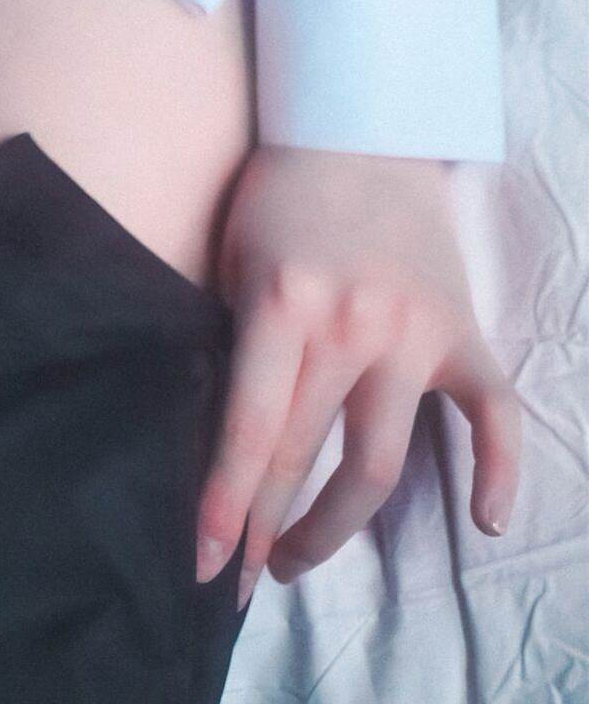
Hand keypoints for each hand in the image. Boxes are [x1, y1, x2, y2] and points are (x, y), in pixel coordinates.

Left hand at [195, 143, 519, 607]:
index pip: (252, 429)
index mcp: (283, 303)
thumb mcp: (232, 258)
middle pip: (309, 456)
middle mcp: (353, 325)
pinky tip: (483, 522)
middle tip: (243, 575)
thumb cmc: (278, 196)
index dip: (227, 505)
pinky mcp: (463, 332)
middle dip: (268, 527)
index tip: (206, 565)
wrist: (363, 128)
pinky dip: (498, 471)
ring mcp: (416, 332)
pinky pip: (495, 414)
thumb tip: (218, 446)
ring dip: (336, 525)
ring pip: (382, 461)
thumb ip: (235, 344)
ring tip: (296, 558)